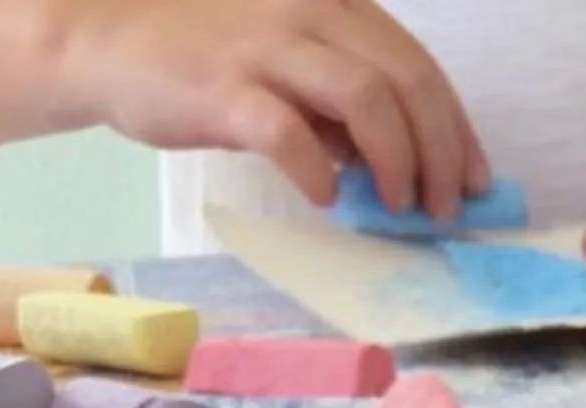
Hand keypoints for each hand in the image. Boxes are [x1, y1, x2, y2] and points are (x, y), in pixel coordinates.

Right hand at [14, 0, 487, 221]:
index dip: (458, 130)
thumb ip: (346, 105)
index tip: (476, 183)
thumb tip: (405, 163)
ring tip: (396, 206)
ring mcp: (265, 48)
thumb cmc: (209, 63)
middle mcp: (306, 14)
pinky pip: (289, 132)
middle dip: (441, 153)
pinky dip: (319, 172)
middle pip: (405, 81)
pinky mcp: (223, 88)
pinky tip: (324, 198)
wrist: (108, 44)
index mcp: (332, 7)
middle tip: (444, 208)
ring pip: (364, 97)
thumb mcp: (293, 69)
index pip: (418, 66)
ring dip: (396, 162)